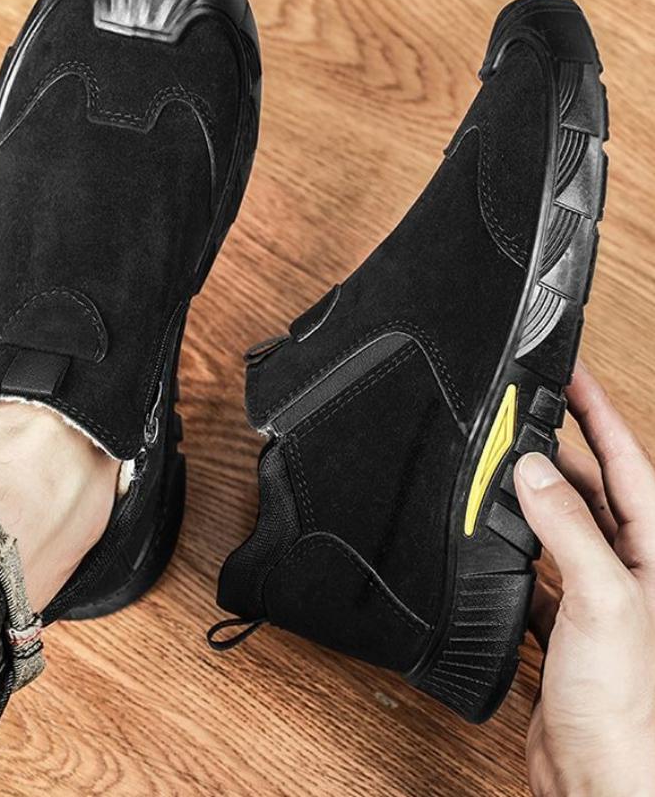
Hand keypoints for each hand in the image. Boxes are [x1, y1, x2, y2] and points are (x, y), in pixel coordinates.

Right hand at [514, 361, 654, 796]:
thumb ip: (567, 526)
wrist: (604, 782)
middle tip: (523, 412)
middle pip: (593, 485)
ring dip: (532, 496)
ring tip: (501, 463)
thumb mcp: (603, 598)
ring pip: (562, 524)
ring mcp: (599, 596)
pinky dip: (513, 550)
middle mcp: (632, 567)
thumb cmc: (631, 707)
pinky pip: (537, 568)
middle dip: (559, 446)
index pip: (627, 457)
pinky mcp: (566, 625)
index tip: (569, 371)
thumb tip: (532, 470)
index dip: (598, 410)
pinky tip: (494, 540)